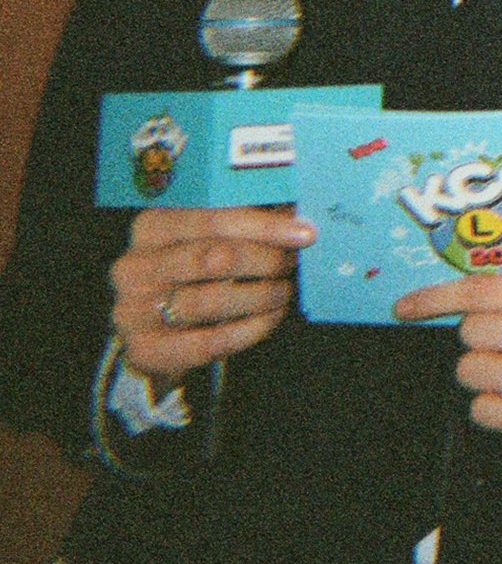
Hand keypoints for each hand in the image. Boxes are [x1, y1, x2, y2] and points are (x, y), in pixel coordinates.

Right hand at [109, 207, 313, 387]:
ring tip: (283, 290)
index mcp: (150, 227)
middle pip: (214, 258)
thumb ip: (242, 224)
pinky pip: (210, 341)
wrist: (153, 330)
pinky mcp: (145, 349)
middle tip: (292, 263)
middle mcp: (134, 266)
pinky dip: (250, 329)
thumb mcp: (204, 239)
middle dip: (266, 260)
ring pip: (213, 300)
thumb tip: (295, 214)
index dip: (264, 226)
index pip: (212, 219)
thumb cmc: (190, 273)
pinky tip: (270, 317)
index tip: (305, 233)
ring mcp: (133, 310)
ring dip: (261, 295)